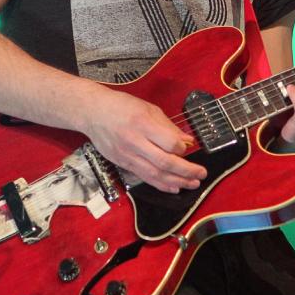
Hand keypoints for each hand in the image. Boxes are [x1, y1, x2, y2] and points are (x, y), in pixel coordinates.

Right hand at [82, 88, 206, 193]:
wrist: (93, 113)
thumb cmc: (123, 106)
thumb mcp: (148, 109)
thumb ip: (168, 126)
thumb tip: (187, 141)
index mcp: (143, 123)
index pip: (169, 142)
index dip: (182, 149)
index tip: (188, 148)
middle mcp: (135, 141)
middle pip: (164, 162)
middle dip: (186, 171)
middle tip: (201, 174)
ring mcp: (127, 155)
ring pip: (155, 174)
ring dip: (177, 182)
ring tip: (193, 184)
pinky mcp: (123, 164)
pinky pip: (145, 178)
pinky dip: (161, 185)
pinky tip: (174, 187)